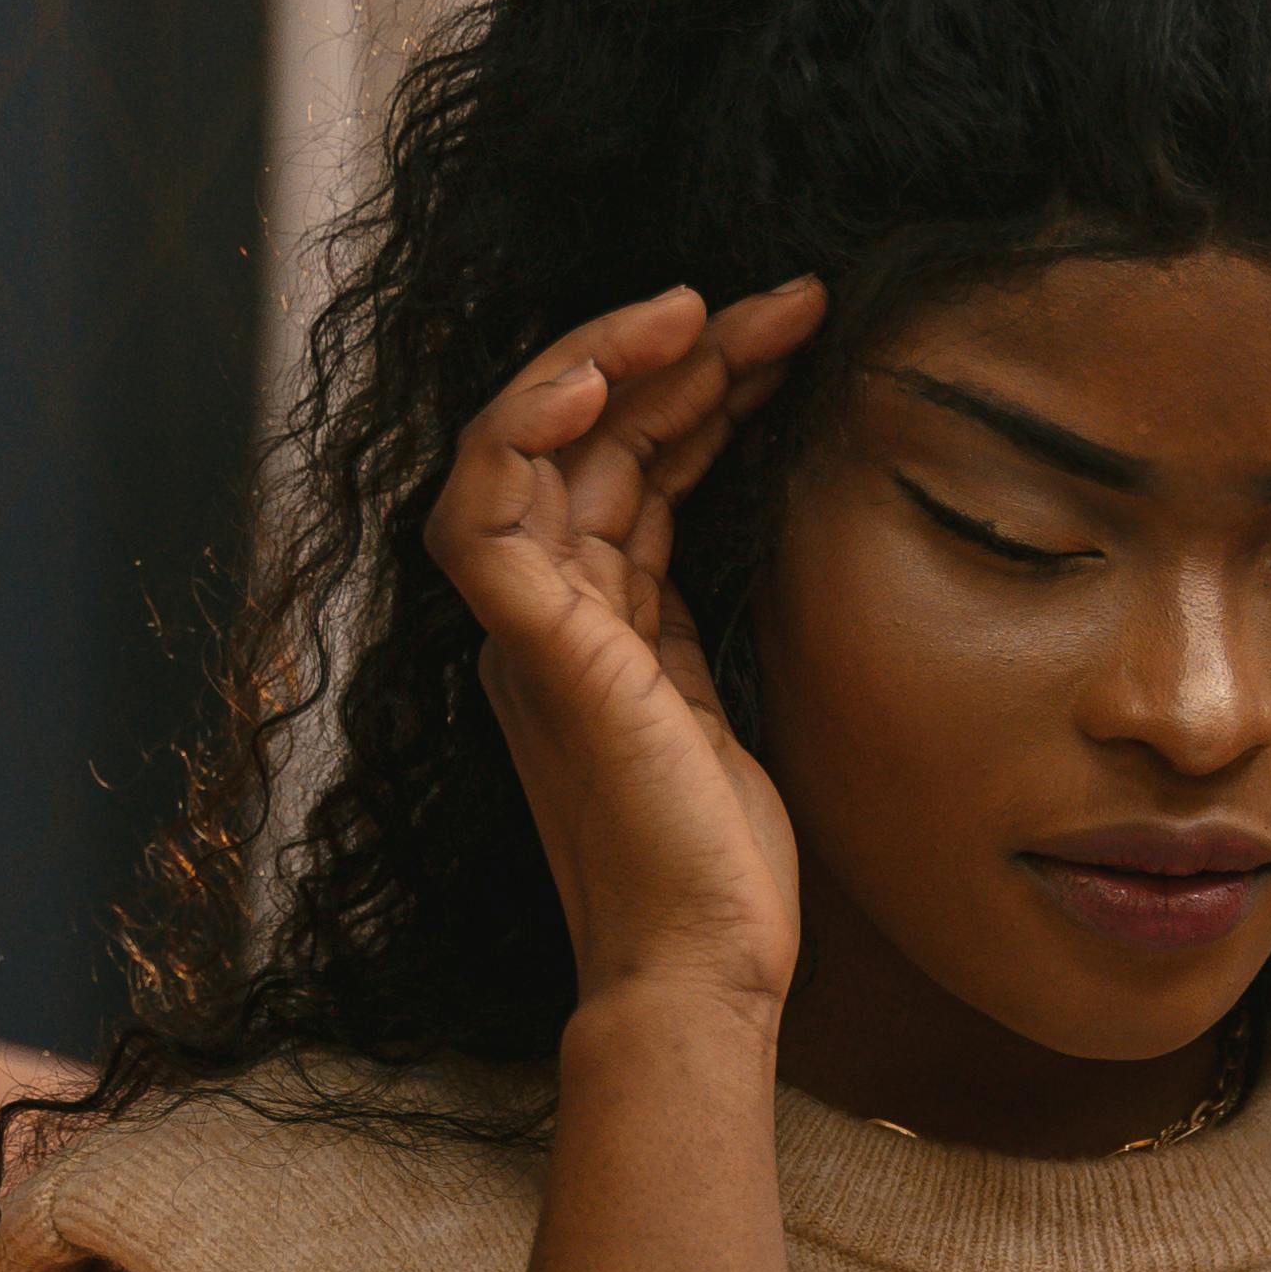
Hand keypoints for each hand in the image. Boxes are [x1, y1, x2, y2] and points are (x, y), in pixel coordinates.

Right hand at [430, 278, 831, 1015]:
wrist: (707, 968)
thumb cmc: (723, 865)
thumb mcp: (729, 702)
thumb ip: (705, 614)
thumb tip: (762, 517)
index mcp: (593, 626)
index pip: (628, 466)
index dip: (699, 391)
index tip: (787, 343)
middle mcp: (548, 616)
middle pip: (588, 439)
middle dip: (680, 355)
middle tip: (784, 303)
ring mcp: (530, 631)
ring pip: (531, 446)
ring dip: (618, 360)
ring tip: (719, 312)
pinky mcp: (532, 651)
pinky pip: (484, 512)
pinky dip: (525, 429)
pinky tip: (602, 374)